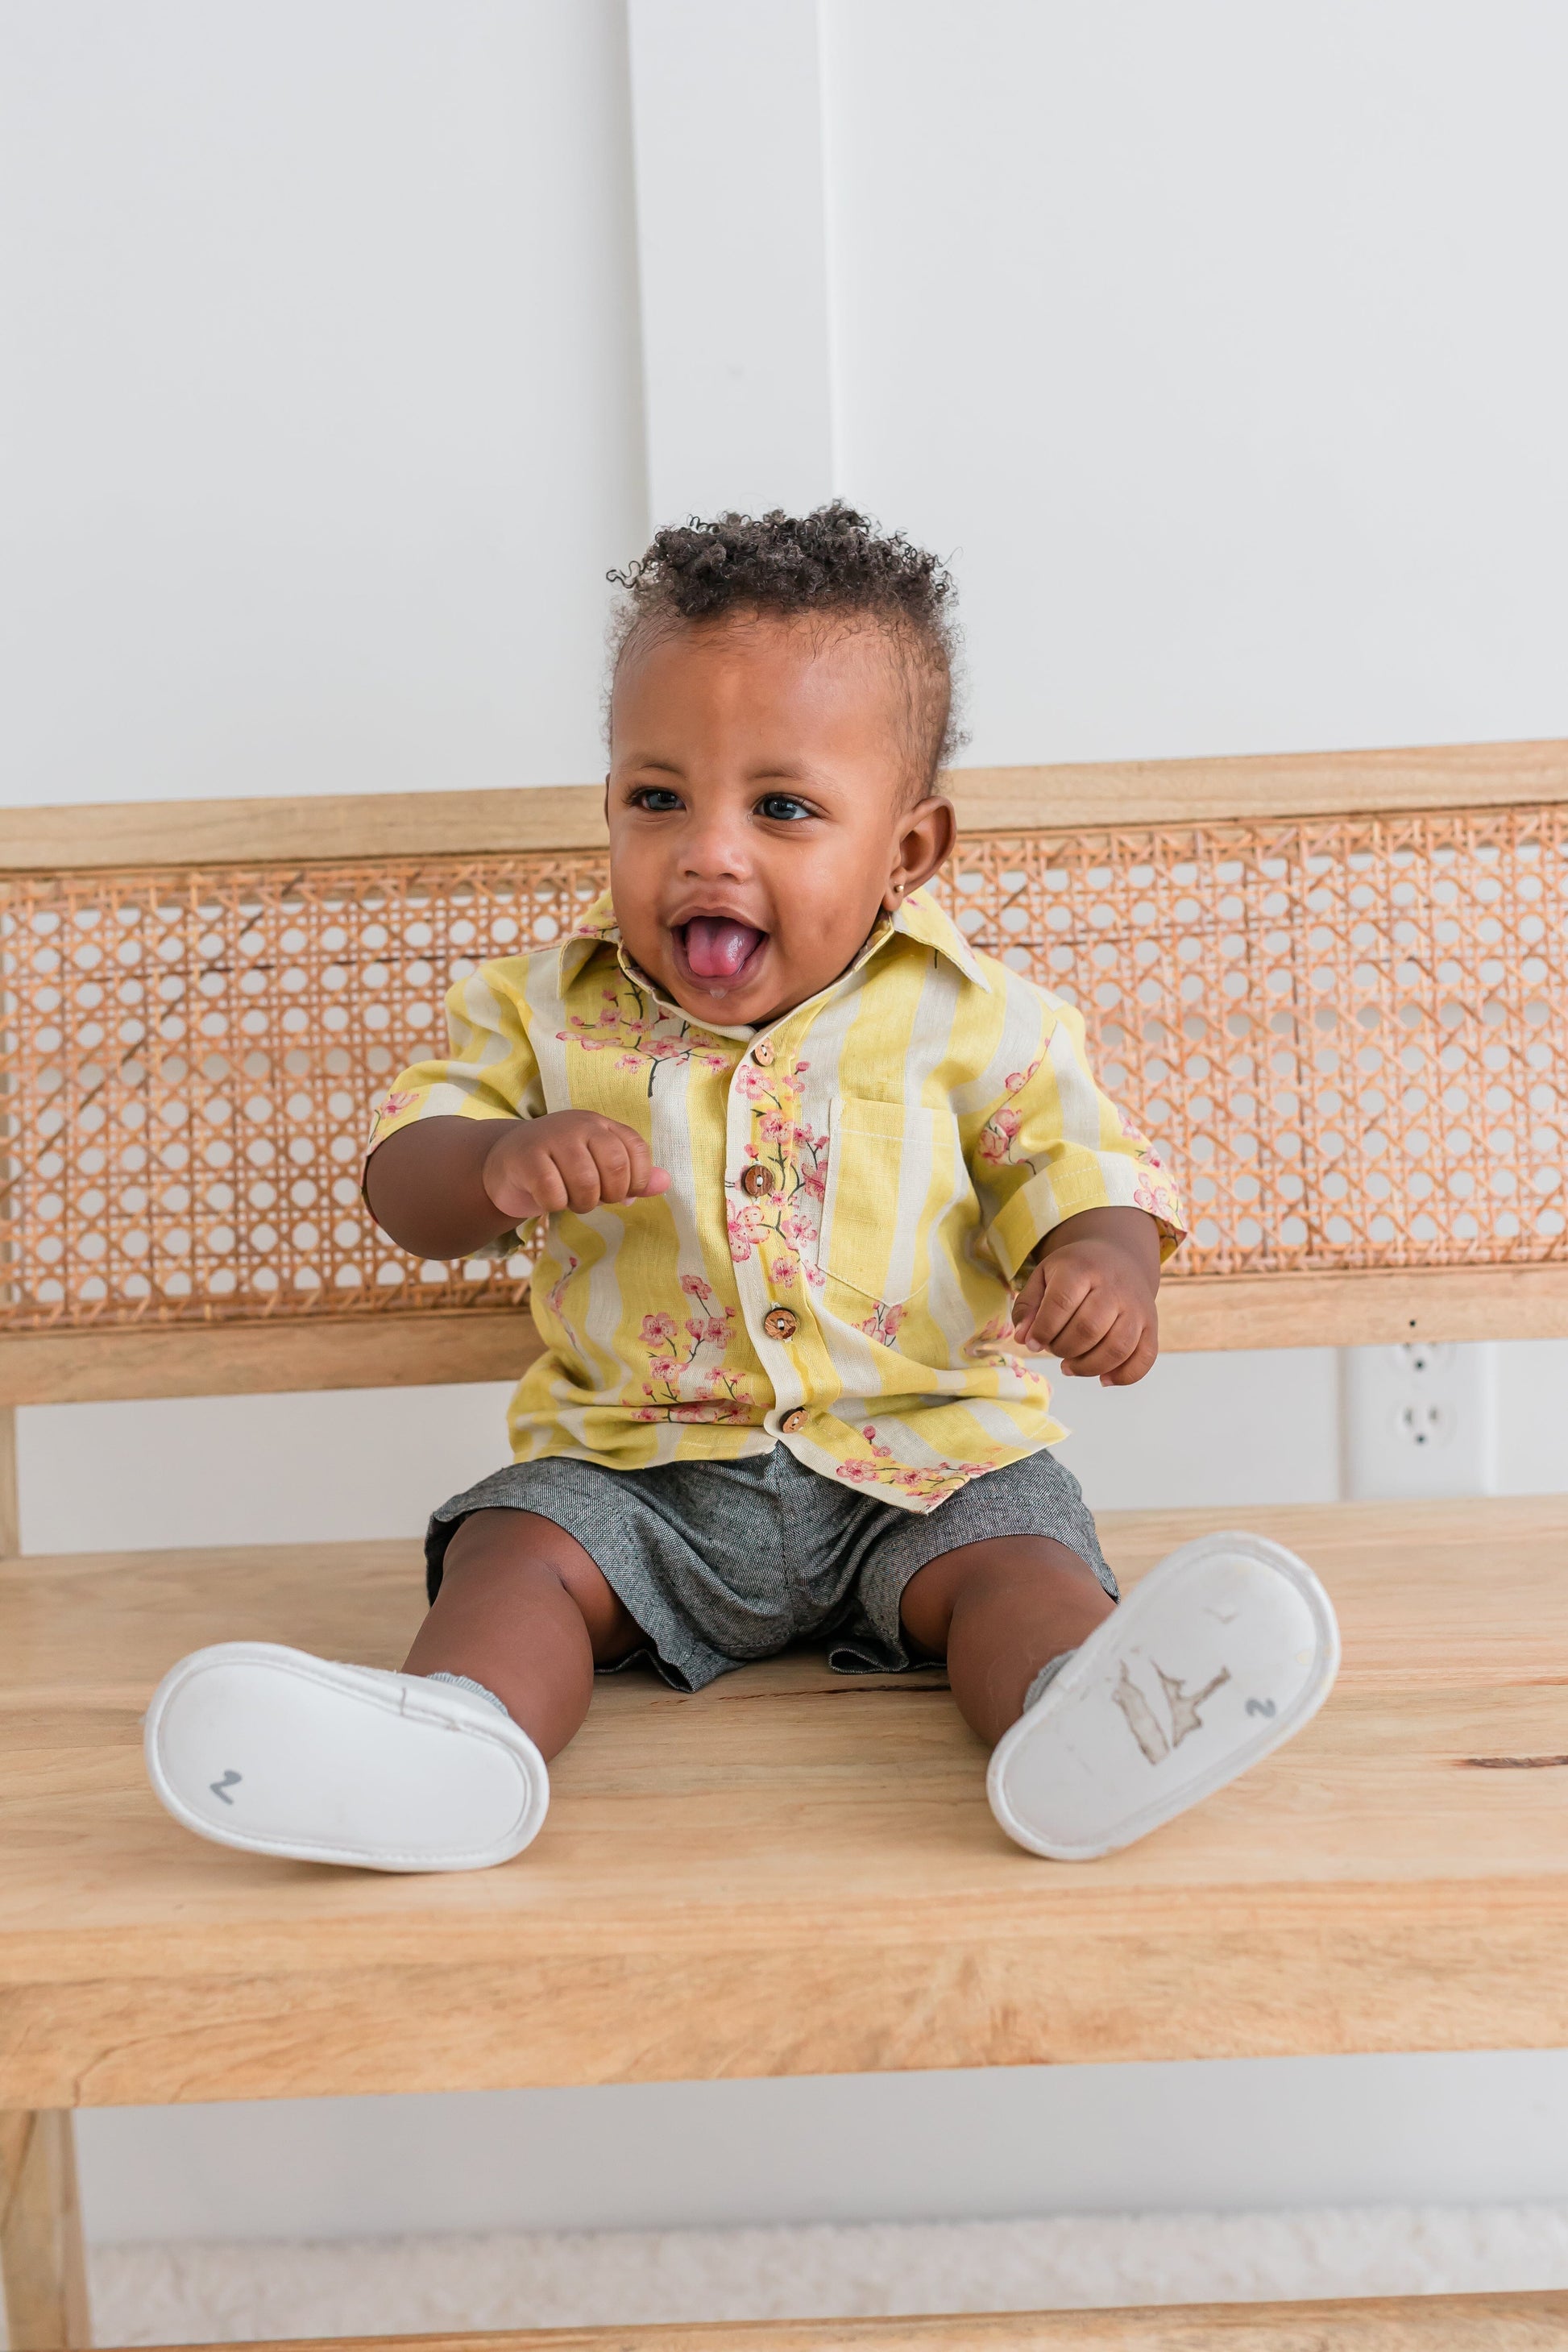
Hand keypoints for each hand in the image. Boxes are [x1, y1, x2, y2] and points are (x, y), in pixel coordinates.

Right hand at [482, 1111, 670, 1220]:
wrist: (505, 1162)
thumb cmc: (560, 1168)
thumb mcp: (598, 1169)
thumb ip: (632, 1176)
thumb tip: (665, 1182)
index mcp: (602, 1125)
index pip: (636, 1149)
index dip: (636, 1180)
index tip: (623, 1192)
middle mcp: (579, 1125)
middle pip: (615, 1166)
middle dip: (610, 1195)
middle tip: (594, 1200)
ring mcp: (551, 1137)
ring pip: (585, 1183)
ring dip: (581, 1204)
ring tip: (571, 1201)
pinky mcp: (526, 1158)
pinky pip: (553, 1193)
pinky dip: (554, 1205)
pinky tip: (547, 1199)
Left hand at [1010, 1230, 1158, 1385]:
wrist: (1120, 1257)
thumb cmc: (1076, 1271)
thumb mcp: (1045, 1275)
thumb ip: (1028, 1305)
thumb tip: (1023, 1338)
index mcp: (1083, 1269)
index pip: (1061, 1304)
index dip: (1043, 1330)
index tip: (1032, 1343)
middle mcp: (1115, 1287)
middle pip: (1088, 1329)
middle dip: (1063, 1349)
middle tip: (1053, 1349)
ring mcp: (1137, 1308)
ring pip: (1117, 1348)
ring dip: (1087, 1367)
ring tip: (1069, 1366)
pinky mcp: (1151, 1326)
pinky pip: (1144, 1358)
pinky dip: (1123, 1376)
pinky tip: (1102, 1378)